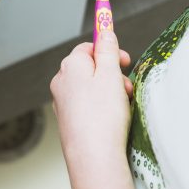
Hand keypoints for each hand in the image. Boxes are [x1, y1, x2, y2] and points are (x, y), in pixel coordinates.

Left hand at [51, 32, 139, 188]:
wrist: (93, 156)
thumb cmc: (102, 115)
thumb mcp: (110, 74)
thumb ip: (108, 50)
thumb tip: (105, 32)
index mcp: (70, 65)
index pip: (89, 47)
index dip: (109, 51)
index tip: (125, 60)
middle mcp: (61, 80)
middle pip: (90, 67)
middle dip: (112, 74)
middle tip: (127, 86)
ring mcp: (62, 101)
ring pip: (90, 87)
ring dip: (109, 91)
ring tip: (123, 105)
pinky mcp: (68, 119)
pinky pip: (87, 105)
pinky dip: (101, 106)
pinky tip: (112, 118)